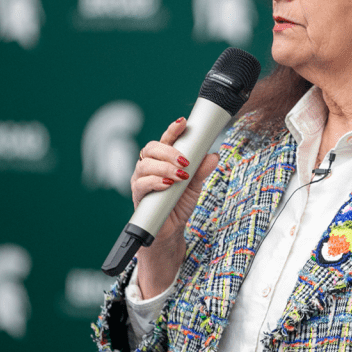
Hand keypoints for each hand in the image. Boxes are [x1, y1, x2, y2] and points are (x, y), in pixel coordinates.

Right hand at [131, 117, 218, 241]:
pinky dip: (155, 182)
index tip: (183, 123)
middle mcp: (149, 166)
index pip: (165, 140)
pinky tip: (168, 184)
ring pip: (145, 164)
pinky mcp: (137, 195)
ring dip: (165, 168)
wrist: (171, 229)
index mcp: (162, 159)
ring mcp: (140, 179)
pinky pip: (141, 183)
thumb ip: (201, 170)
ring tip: (180, 176)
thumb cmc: (179, 203)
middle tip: (186, 161)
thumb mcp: (195, 185)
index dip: (172, 130)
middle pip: (152, 148)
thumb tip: (213, 155)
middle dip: (169, 151)